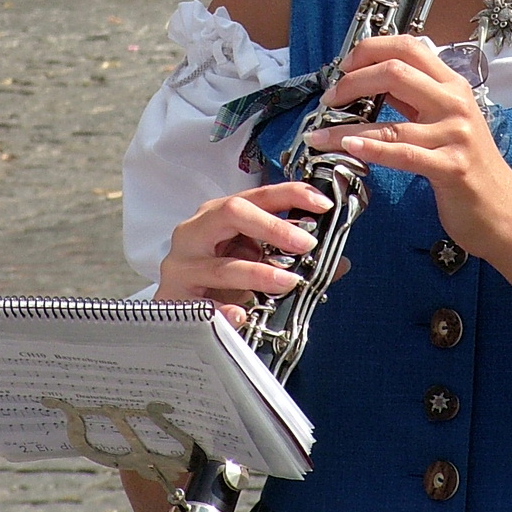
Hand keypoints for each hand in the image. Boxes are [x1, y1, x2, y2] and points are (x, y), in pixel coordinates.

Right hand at [157, 180, 336, 326]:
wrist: (175, 311)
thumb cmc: (217, 279)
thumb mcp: (253, 261)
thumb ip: (290, 258)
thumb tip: (338, 262)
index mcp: (217, 215)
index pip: (257, 195)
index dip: (291, 195)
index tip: (323, 204)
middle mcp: (196, 233)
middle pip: (231, 213)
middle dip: (273, 226)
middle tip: (306, 244)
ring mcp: (182, 266)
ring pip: (222, 265)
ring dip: (260, 273)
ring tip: (289, 282)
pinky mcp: (173, 301)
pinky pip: (202, 308)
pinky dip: (225, 312)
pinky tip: (243, 316)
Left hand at [303, 35, 511, 258]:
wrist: (504, 210)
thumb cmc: (471, 166)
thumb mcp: (445, 121)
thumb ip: (414, 100)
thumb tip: (373, 80)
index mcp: (453, 86)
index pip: (410, 46)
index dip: (371, 49)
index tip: (345, 65)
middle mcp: (455, 103)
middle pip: (396, 72)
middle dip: (352, 81)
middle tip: (329, 99)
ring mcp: (454, 134)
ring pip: (391, 121)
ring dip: (346, 126)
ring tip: (319, 134)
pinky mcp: (450, 167)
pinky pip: (402, 153)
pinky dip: (370, 149)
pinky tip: (348, 147)